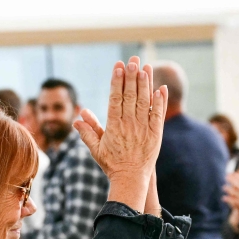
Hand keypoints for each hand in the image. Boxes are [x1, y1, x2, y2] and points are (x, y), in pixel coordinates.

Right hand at [75, 57, 166, 209]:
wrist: (131, 179)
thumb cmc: (112, 164)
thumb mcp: (96, 149)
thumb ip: (88, 132)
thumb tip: (77, 119)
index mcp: (114, 126)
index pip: (115, 98)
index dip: (117, 81)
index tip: (118, 67)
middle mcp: (129, 124)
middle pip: (130, 95)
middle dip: (132, 76)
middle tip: (133, 60)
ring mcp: (143, 128)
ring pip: (144, 101)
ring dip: (145, 83)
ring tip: (145, 67)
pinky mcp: (155, 133)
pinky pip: (158, 114)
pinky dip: (159, 101)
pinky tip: (160, 88)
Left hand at [223, 170, 238, 216]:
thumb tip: (238, 171)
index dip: (237, 175)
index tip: (232, 173)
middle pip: (238, 184)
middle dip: (232, 180)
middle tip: (226, 177)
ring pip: (234, 192)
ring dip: (228, 189)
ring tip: (224, 187)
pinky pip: (233, 201)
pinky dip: (228, 199)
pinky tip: (223, 198)